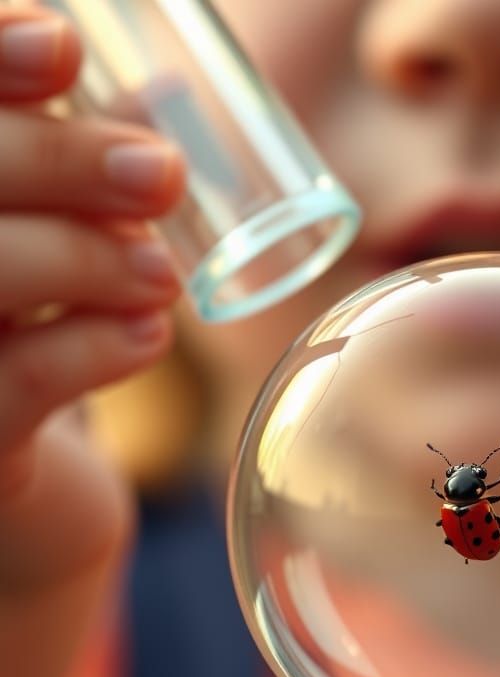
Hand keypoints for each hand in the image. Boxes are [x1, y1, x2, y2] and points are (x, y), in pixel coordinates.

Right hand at [0, 9, 185, 676]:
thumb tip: (167, 99)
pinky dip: (93, 349)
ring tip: (164, 272)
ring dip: (81, 259)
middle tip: (161, 172)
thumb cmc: (30, 348)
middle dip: (55, 163)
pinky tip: (151, 332)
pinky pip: (17, 387)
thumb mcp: (44, 254)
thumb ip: (74, 188)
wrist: (18, 490)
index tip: (65, 48)